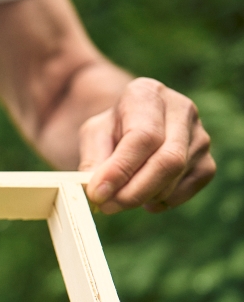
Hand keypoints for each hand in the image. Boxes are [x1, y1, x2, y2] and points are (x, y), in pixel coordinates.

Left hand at [80, 77, 214, 213]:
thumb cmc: (112, 130)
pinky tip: (144, 198)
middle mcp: (181, 110)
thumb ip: (93, 161)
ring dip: (143, 197)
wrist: (134, 127)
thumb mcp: (94, 136)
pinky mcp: (207, 162)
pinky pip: (185, 191)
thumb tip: (98, 191)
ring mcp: (200, 136)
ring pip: (176, 179)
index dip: (120, 170)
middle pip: (168, 160)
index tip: (98, 194)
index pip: (143, 137)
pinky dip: (160, 202)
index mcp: (148, 94)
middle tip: (107, 206)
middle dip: (134, 191)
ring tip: (119, 197)